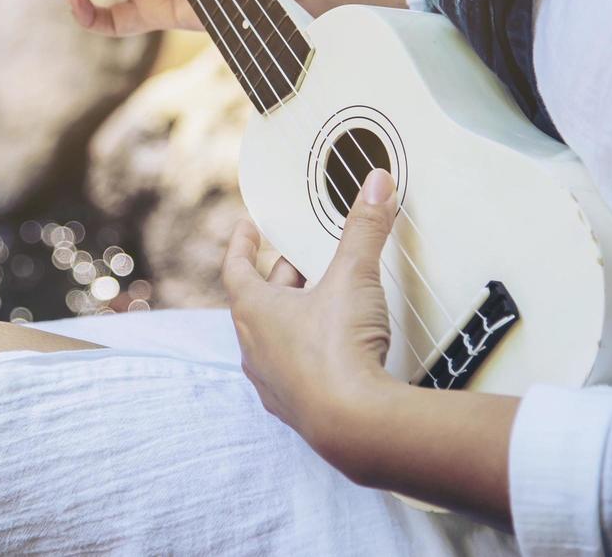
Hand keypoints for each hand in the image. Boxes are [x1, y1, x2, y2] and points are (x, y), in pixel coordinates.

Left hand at [222, 168, 401, 459]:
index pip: (236, 268)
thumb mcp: (353, 278)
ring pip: (276, 338)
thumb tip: (375, 184)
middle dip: (282, 276)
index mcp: (254, 312)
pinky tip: (334, 350)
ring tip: (323, 299)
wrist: (354, 426)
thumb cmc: (338, 351)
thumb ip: (364, 229)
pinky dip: (309, 352)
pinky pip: (296, 371)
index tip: (249, 228)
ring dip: (295, 316)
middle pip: (260, 301)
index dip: (243, 244)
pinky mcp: (298, 409)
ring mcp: (273, 383)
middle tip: (303, 257)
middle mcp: (254, 348)